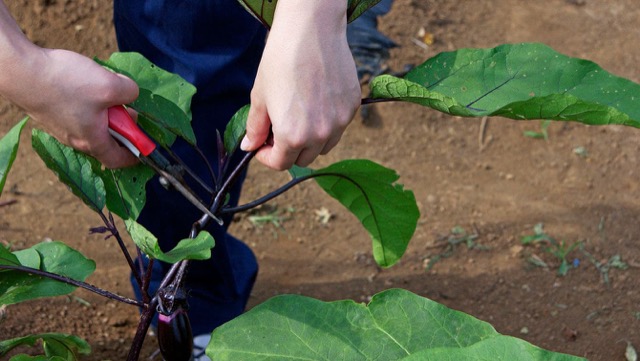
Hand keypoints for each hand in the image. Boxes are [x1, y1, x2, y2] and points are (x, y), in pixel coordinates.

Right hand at [2, 47, 138, 167]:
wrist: (21, 71)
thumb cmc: (66, 83)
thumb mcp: (110, 85)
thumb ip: (130, 92)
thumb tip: (131, 94)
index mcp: (92, 141)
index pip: (118, 160)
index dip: (135, 155)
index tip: (144, 145)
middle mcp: (75, 140)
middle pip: (107, 139)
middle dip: (121, 123)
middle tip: (124, 103)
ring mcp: (61, 128)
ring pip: (92, 124)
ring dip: (104, 110)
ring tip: (103, 88)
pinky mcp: (52, 114)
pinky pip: (78, 114)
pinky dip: (89, 103)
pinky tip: (85, 84)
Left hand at [241, 0, 360, 170]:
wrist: (311, 31)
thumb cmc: (280, 60)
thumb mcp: (260, 96)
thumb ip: (256, 127)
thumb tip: (249, 146)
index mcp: (292, 136)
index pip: (282, 164)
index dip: (268, 157)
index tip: (263, 145)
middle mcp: (319, 135)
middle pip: (304, 158)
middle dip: (289, 149)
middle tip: (279, 130)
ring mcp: (339, 122)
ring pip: (324, 145)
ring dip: (310, 139)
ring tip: (299, 115)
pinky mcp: (353, 107)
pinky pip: (339, 125)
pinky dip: (327, 122)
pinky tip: (317, 100)